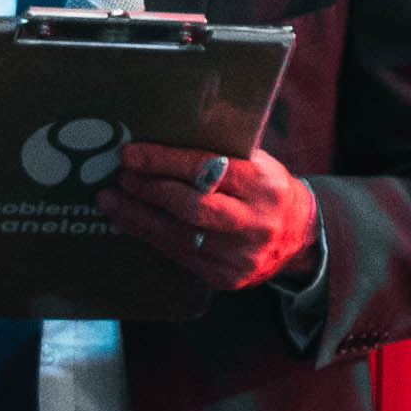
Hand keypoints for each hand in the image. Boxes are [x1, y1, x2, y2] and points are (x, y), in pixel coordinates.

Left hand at [98, 141, 317, 292]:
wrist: (300, 237)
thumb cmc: (267, 189)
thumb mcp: (257, 162)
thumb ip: (221, 151)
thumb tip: (163, 133)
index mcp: (263, 184)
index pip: (207, 169)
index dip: (164, 161)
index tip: (130, 154)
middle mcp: (255, 222)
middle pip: (191, 206)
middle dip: (149, 190)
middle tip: (120, 177)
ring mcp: (240, 255)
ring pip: (179, 236)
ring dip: (138, 216)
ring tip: (110, 200)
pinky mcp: (226, 277)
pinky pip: (180, 255)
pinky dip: (150, 236)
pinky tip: (129, 222)